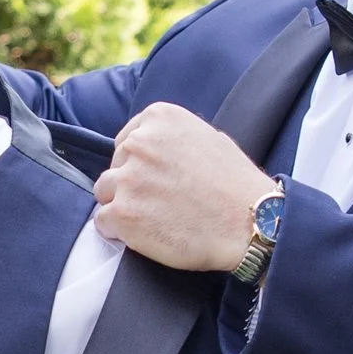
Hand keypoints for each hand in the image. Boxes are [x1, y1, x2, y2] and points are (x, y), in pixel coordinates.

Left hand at [91, 105, 278, 271]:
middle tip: (160, 202)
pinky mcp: (122, 213)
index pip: (127, 140)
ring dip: (122, 206)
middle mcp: (139, 143)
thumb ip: (174, 138)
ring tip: (153, 219)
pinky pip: (102, 222)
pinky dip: (118, 231)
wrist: (249, 223)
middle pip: (115, 166)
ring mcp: (128, 179)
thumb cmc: (236, 185)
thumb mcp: (210, 137)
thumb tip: (158, 146)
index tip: (155, 179)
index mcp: (159, 118)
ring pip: (105, 192)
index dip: (138, 164)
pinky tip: (145, 235)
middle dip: (131, 184)